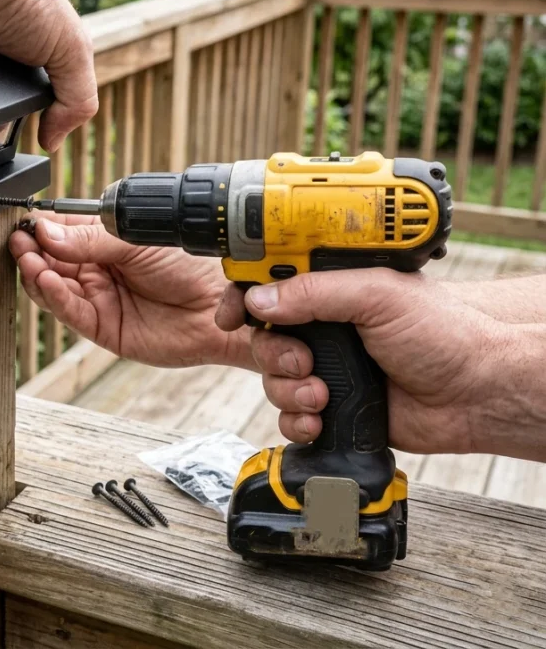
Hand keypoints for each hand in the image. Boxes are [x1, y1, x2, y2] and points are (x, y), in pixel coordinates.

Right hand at [9, 215, 253, 368]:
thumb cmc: (188, 265)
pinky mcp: (100, 326)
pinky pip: (69, 310)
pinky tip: (46, 279)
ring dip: (36, 272)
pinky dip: (53, 295)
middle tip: (18, 240)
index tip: (22, 220)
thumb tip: (46, 232)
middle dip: (31, 249)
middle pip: (50, 259)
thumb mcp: (136, 242)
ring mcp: (95, 297)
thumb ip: (91, 240)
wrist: (218, 307)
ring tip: (28, 259)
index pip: (61, 231)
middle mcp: (95, 268)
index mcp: (103, 241)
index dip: (40, 226)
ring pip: (52, 286)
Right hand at [215, 269, 538, 457]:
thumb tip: (260, 301)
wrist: (475, 392)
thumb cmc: (443, 333)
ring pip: (272, 378)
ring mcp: (327, 366)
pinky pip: (288, 415)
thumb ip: (315, 293)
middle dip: (273, 354)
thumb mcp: (376, 295)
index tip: (230, 315)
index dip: (243, 297)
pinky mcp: (331, 406)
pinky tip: (319, 420)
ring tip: (322, 395)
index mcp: (332, 288)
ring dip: (288, 390)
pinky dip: (296, 420)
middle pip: (262, 336)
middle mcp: (325, 325)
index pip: (270, 284)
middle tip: (304, 362)